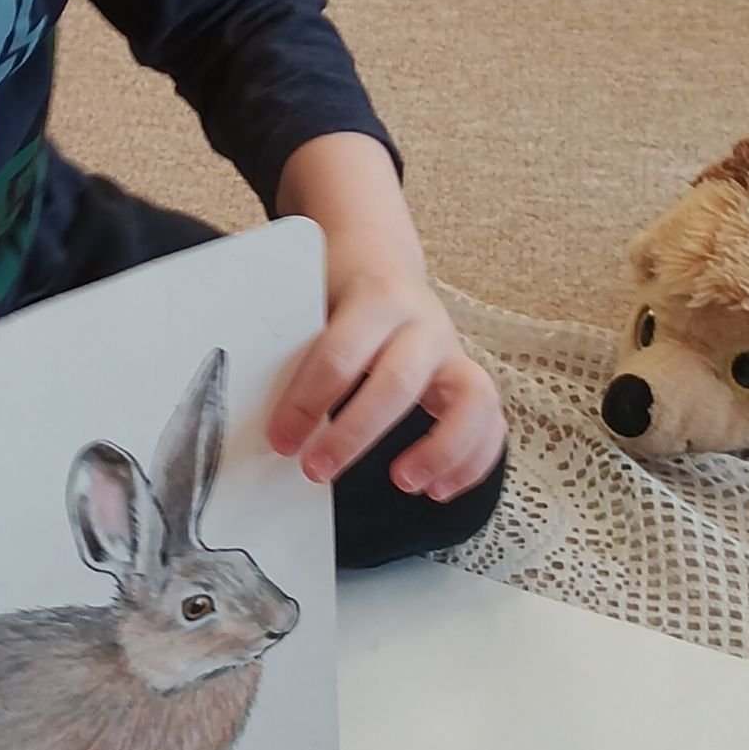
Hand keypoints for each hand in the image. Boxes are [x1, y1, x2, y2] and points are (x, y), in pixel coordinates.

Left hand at [268, 260, 506, 500]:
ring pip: (470, 399)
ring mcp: (453, 352)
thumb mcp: (310, 302)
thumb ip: (292, 349)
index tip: (281, 440)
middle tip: (316, 470)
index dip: (306, 402)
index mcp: (375, 298)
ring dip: (440, 449)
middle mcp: (422, 323)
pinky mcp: (470, 378)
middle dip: (355, 433)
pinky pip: (491, 422)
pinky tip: (438, 490)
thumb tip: (257, 415)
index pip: (340, 354)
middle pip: (398, 382)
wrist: (378, 259)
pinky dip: (472, 461)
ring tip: (403, 483)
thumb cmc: (336, 292)